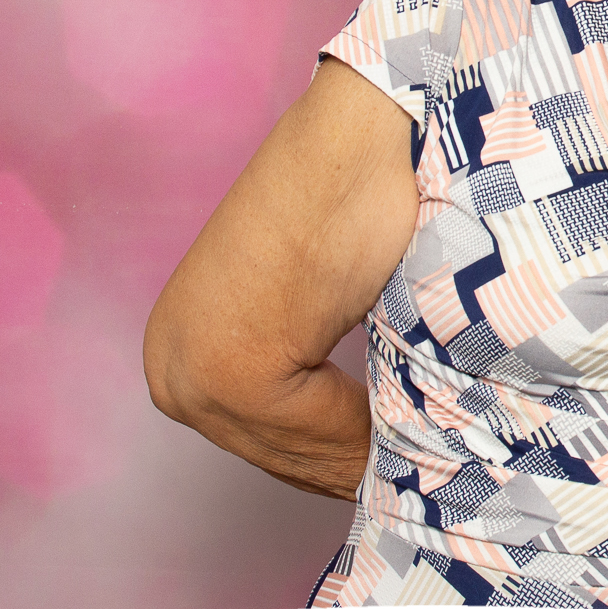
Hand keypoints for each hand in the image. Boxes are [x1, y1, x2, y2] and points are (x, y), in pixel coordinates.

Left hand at [144, 58, 417, 498]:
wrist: (363, 136)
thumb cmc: (363, 200)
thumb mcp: (328, 308)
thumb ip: (326, 378)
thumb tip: (374, 453)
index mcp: (182, 350)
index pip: (269, 443)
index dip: (340, 460)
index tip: (404, 468)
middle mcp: (170, 367)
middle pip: (284, 455)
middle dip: (355, 465)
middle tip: (432, 471)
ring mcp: (195, 372)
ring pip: (302, 452)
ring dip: (369, 452)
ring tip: (436, 452)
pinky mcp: (235, 367)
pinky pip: (315, 433)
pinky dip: (367, 432)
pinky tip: (408, 422)